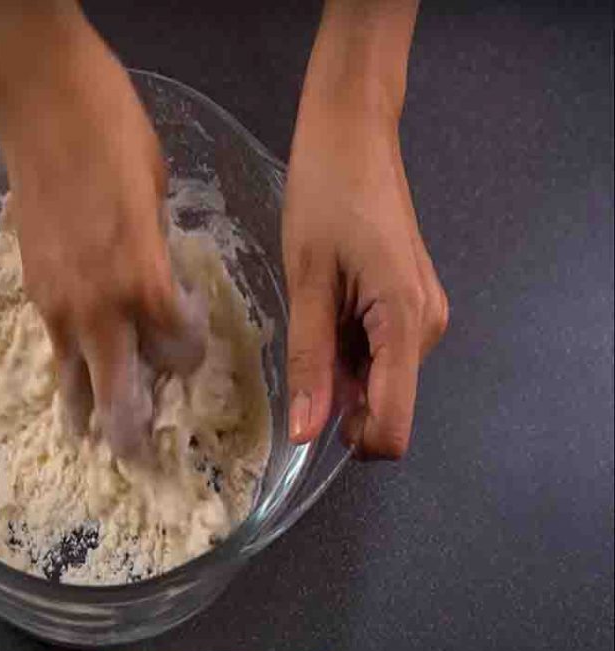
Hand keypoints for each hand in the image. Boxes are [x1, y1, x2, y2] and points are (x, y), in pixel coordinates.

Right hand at [0, 5, 203, 456]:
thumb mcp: (157, 198)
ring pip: (70, 378)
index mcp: (144, 280)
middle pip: (116, 393)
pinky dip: (67, 360)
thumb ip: (158, 256)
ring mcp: (56, 303)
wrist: (41, 107)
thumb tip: (155, 282)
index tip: (190, 352)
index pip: (176, 352)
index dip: (189, 359)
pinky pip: (53, 341)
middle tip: (137, 458)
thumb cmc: (115, 137)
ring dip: (85, 409)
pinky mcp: (31, 288)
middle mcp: (98, 307)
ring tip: (90, 437)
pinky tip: (72, 361)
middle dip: (129, 431)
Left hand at [283, 97, 447, 458]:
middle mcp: (426, 329)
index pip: (393, 428)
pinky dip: (347, 348)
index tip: (306, 417)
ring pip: (377, 380)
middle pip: (383, 405)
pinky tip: (325, 306)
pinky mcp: (411, 304)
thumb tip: (305, 434)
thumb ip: (310, 360)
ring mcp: (422, 316)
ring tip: (311, 312)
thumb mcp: (306, 281)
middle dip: (337, 397)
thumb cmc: (325, 194)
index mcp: (405, 324)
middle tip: (300, 341)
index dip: (350, 442)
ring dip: (339, 369)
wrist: (353, 133)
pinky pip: (377, 352)